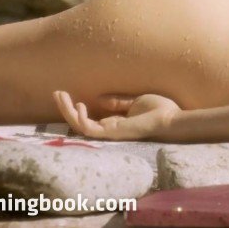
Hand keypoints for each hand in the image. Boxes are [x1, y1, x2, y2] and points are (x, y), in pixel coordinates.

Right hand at [53, 91, 180, 140]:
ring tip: (60, 96)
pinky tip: (80, 104)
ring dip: (67, 111)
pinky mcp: (112, 134)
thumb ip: (118, 102)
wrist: (172, 117)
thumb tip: (98, 99)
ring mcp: (110, 133)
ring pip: (80, 126)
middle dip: (65, 109)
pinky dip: (81, 119)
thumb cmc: (160, 110)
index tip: (66, 94)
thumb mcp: (135, 102)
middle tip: (56, 93)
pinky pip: (89, 130)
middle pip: (80, 123)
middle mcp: (110, 130)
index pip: (88, 120)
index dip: (75, 108)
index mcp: (115, 123)